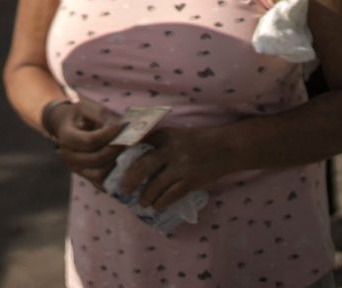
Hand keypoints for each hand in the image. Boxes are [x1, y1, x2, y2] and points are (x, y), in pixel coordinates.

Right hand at [48, 97, 123, 188]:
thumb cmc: (80, 115)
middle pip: (97, 159)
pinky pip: (103, 183)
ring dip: (116, 162)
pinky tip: (124, 162)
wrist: (69, 125)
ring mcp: (78, 170)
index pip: (90, 141)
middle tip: (130, 138)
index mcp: (66, 138)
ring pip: (101, 174)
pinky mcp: (88, 178)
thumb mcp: (87, 107)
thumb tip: (118, 126)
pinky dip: (115, 175)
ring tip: (127, 149)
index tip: (123, 126)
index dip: (109, 135)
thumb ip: (101, 114)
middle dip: (116, 149)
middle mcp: (69, 157)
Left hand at [118, 126, 232, 211]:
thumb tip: (135, 158)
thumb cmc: (199, 141)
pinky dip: (162, 201)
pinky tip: (157, 205)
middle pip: (143, 166)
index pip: (139, 144)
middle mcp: (171, 149)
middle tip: (123, 190)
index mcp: (165, 135)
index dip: (125, 156)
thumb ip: (158, 143)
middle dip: (130, 180)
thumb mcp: (176, 135)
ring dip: (146, 196)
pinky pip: (172, 194)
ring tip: (141, 202)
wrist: (227, 147)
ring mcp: (182, 165)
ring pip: (157, 184)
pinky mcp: (192, 180)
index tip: (114, 167)